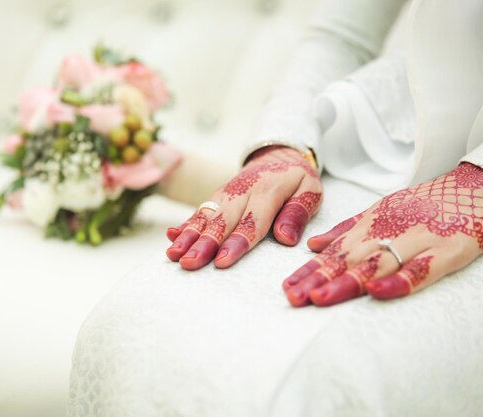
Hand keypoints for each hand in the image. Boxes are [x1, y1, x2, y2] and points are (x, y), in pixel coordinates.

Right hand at [166, 146, 321, 269]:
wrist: (278, 154)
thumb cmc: (297, 179)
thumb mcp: (310, 191)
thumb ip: (298, 213)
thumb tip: (286, 238)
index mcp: (268, 192)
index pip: (252, 222)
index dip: (236, 243)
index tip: (222, 261)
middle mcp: (242, 192)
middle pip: (222, 221)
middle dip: (204, 243)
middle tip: (190, 263)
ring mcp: (226, 193)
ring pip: (205, 216)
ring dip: (188, 236)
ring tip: (173, 255)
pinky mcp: (217, 196)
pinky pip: (199, 210)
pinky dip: (185, 223)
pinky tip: (172, 236)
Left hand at [283, 163, 482, 306]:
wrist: (472, 188)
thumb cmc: (422, 205)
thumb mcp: (379, 212)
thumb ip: (346, 230)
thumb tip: (314, 246)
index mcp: (369, 228)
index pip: (333, 254)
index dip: (309, 272)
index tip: (287, 289)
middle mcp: (386, 234)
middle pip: (347, 261)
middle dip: (317, 279)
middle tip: (293, 297)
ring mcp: (415, 242)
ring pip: (376, 265)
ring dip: (347, 282)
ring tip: (320, 297)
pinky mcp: (445, 251)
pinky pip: (420, 269)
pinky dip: (399, 281)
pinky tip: (377, 292)